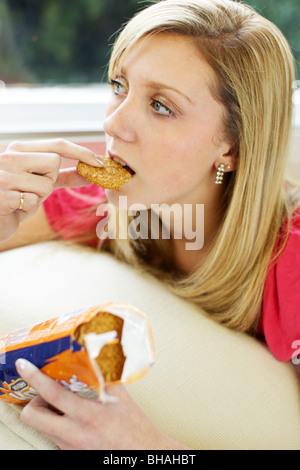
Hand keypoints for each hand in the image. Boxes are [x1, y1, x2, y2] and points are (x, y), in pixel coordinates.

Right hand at [0, 139, 103, 241]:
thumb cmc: (17, 200)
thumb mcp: (40, 183)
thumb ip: (63, 175)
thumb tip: (91, 172)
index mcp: (18, 149)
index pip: (57, 145)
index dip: (81, 152)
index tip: (100, 162)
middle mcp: (8, 156)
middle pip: (54, 162)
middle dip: (49, 180)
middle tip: (31, 189)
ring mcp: (3, 174)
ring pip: (45, 184)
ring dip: (38, 197)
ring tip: (21, 199)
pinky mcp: (1, 194)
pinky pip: (33, 201)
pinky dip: (27, 208)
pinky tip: (14, 207)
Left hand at [16, 359, 188, 449]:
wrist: (143, 454)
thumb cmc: (136, 429)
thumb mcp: (122, 398)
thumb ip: (107, 375)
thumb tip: (98, 355)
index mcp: (87, 416)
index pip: (52, 394)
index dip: (34, 377)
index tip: (24, 366)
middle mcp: (73, 434)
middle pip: (33, 417)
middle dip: (33, 401)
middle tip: (46, 393)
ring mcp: (70, 447)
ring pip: (41, 428)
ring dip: (46, 413)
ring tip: (63, 405)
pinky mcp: (71, 455)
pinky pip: (55, 437)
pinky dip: (58, 424)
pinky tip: (74, 419)